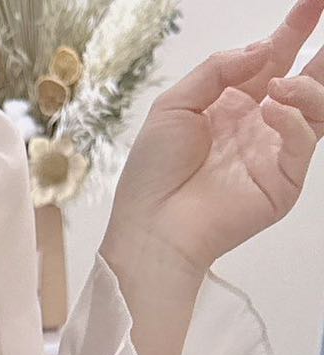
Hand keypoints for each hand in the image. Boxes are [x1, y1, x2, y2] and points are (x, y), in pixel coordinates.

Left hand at [104, 0, 323, 273]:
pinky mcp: (282, 182)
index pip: (275, 58)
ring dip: (306, 86)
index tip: (314, 2)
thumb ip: (219, 69)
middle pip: (306, 79)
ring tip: (279, 85)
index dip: (295, 29)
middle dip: (323, 53)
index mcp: (234, 103)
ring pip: (317, 108)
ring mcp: (273, 153)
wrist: (152, 228)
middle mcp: (259, 124)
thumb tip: (265, 47)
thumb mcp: (176, 104)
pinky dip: (292, 119)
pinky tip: (270, 111)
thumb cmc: (153, 174)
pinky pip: (303, 141)